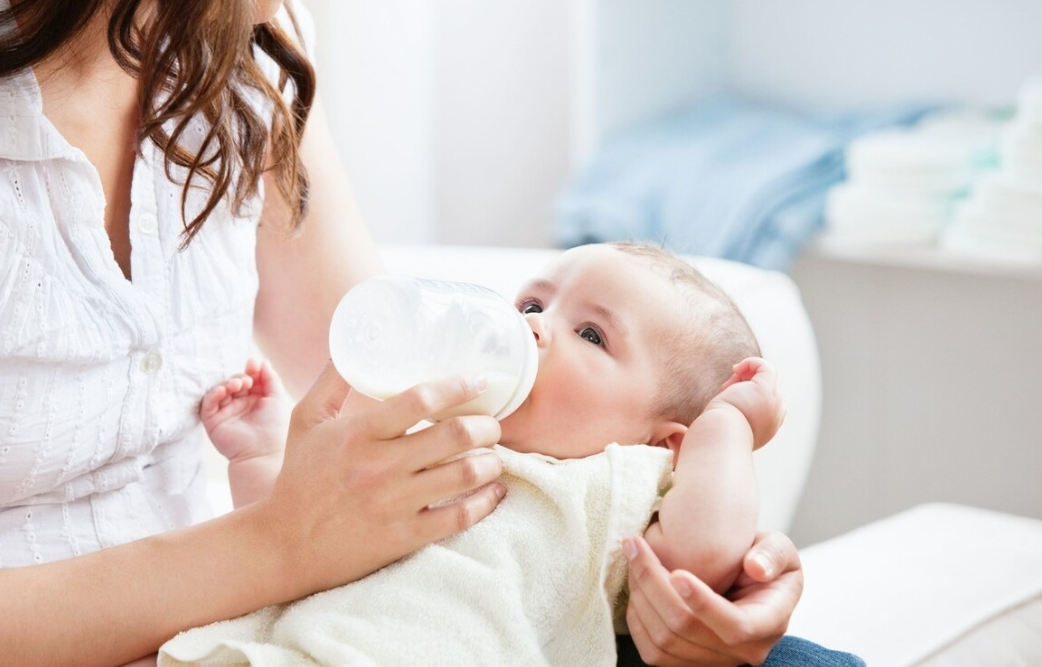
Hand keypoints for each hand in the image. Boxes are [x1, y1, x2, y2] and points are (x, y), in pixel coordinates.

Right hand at [201, 358, 288, 463]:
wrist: (263, 451)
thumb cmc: (274, 426)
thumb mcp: (276, 397)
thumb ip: (270, 378)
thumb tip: (261, 361)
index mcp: (254, 400)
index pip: (248, 379)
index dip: (250, 371)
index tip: (253, 365)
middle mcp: (238, 406)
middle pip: (233, 382)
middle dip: (239, 377)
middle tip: (247, 380)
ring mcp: (225, 413)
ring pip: (219, 390)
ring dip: (227, 383)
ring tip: (239, 384)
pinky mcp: (212, 422)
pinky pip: (207, 404)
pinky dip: (214, 394)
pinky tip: (224, 390)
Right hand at [256, 362, 506, 596]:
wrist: (284, 546)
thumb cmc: (299, 478)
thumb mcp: (306, 421)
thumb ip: (332, 381)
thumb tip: (350, 342)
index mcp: (360, 433)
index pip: (420, 400)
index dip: (458, 387)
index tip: (478, 382)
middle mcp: (380, 466)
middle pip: (454, 436)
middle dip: (486, 426)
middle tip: (492, 425)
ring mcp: (394, 504)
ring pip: (464, 475)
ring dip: (491, 462)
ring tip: (494, 456)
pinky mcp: (403, 538)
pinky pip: (458, 518)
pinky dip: (485, 502)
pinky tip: (494, 491)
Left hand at [623, 531, 802, 666]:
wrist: (750, 581)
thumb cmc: (765, 561)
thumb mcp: (780, 549)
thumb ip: (773, 554)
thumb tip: (756, 568)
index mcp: (768, 623)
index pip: (735, 626)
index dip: (703, 603)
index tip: (677, 572)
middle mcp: (741, 651)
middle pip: (686, 629)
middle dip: (653, 583)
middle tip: (635, 545)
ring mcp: (713, 660)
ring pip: (663, 640)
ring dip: (639, 595)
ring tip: (633, 556)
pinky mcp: (687, 662)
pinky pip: (652, 650)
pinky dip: (637, 615)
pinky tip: (635, 584)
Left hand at [709, 358, 784, 450]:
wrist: (719, 437)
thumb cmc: (715, 436)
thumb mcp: (728, 429)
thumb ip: (735, 420)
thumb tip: (729, 410)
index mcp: (769, 428)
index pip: (768, 405)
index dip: (750, 396)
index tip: (731, 402)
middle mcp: (775, 416)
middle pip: (766, 390)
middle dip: (746, 385)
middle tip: (727, 391)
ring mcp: (773, 402)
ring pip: (765, 378)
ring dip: (745, 377)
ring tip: (728, 387)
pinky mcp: (765, 389)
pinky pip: (766, 367)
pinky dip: (750, 363)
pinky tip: (735, 370)